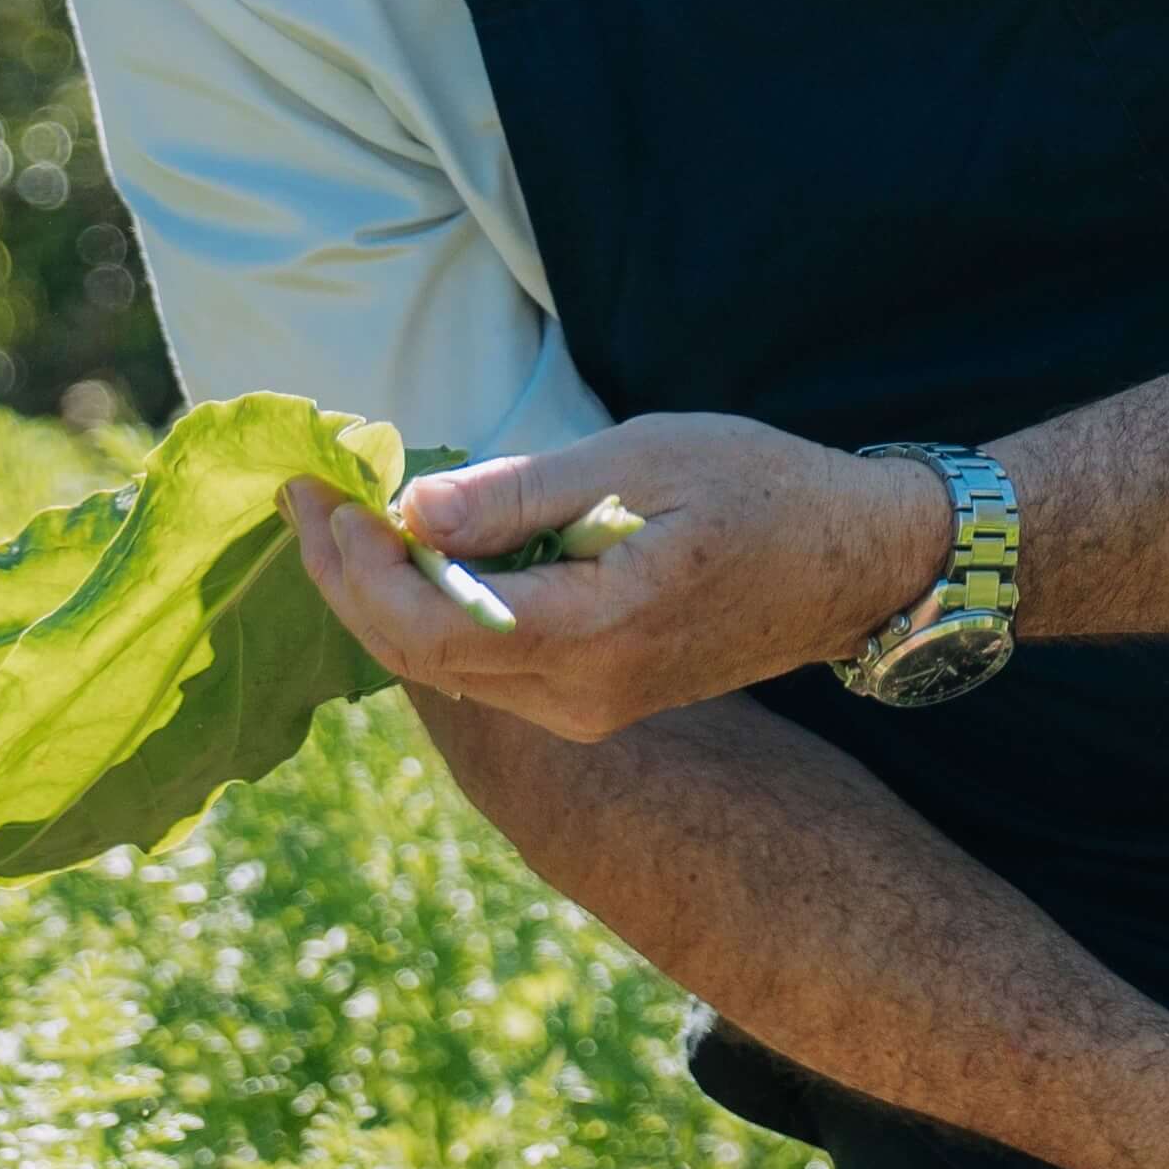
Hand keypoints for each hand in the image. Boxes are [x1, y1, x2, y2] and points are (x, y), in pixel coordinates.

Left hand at [286, 415, 952, 742]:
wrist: (859, 563)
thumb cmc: (764, 490)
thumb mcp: (644, 458)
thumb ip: (522, 492)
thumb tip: (411, 509)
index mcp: (598, 633)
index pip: (431, 624)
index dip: (359, 565)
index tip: (327, 491)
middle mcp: (582, 696)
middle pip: (419, 658)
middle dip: (348, 580)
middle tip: (310, 500)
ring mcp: (588, 709)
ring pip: (444, 670)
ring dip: (382, 598)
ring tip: (344, 518)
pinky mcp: (593, 701)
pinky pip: (484, 667)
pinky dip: (432, 613)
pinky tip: (416, 554)